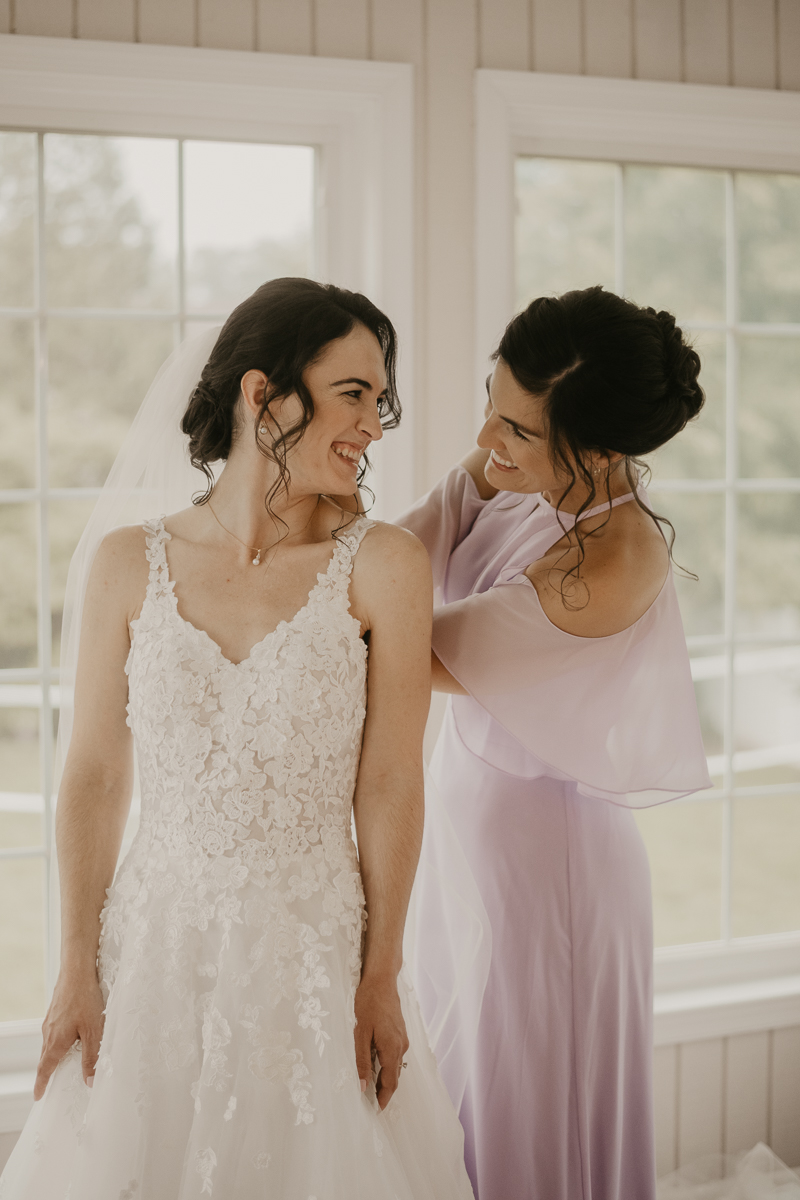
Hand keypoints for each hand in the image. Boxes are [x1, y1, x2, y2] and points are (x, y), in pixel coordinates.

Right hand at [34, 969, 105, 1099]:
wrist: (77, 970)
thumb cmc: (86, 999)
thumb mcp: (94, 1031)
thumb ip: (92, 1057)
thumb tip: (89, 1081)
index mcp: (56, 1041)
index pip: (45, 1069)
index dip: (41, 1084)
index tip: (38, 1096)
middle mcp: (49, 1032)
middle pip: (45, 1057)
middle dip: (46, 1071)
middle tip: (48, 1083)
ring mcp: (50, 1020)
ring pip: (49, 1043)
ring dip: (52, 1054)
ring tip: (59, 1063)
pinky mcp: (55, 1010)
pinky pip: (53, 1031)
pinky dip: (57, 1040)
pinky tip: (67, 1036)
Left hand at [353, 973, 408, 1110]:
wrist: (381, 979)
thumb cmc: (367, 1003)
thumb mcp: (359, 1033)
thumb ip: (362, 1061)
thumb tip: (362, 1087)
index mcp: (392, 1048)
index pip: (390, 1083)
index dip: (383, 1099)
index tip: (376, 1113)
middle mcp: (401, 1046)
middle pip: (394, 1076)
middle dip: (384, 1092)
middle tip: (371, 1104)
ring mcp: (402, 1038)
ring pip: (395, 1065)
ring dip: (385, 1078)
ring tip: (370, 1088)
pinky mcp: (400, 1032)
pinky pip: (395, 1054)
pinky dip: (387, 1065)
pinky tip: (375, 1064)